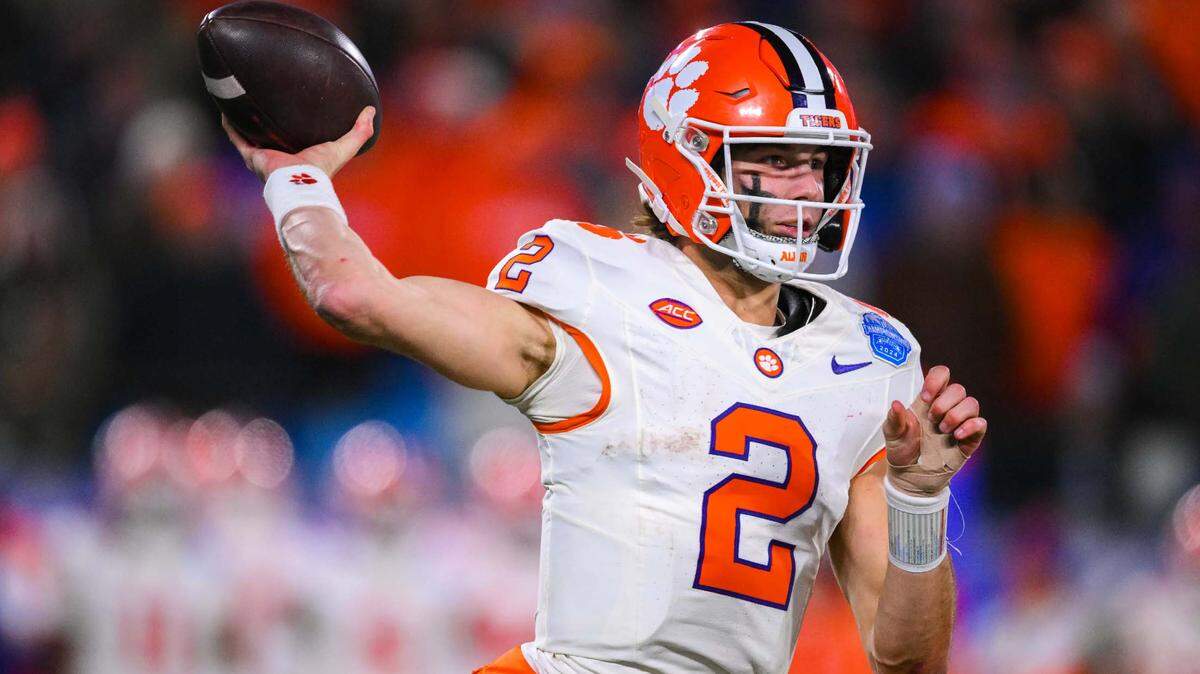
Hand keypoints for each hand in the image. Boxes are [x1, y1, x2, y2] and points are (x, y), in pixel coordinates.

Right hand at [222, 106, 375, 182]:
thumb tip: (372, 110)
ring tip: (238, 98)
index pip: (293, 137)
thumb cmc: (322, 171)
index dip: (291, 124)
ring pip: (250, 135)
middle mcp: (279, 157)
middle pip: (270, 136)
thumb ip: (360, 131)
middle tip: (261, 96)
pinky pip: (237, 137)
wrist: (302, 185)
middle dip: (265, 120)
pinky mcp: (253, 157)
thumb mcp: (344, 147)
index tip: (291, 105)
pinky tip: (225, 107)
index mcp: (298, 155)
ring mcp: (264, 157)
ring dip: (244, 120)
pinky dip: (230, 124)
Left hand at [882, 365, 985, 496]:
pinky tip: (956, 435)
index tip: (924, 397)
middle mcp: (947, 407)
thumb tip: (896, 404)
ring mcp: (960, 422)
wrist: (910, 476)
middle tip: (931, 419)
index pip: (942, 374)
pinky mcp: (970, 438)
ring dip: (955, 415)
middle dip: (944, 403)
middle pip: (958, 389)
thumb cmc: (902, 450)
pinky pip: (981, 423)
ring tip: (942, 430)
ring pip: (972, 403)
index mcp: (928, 400)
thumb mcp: (892, 434)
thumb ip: (894, 419)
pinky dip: (970, 426)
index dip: (937, 379)